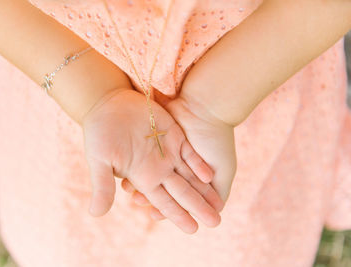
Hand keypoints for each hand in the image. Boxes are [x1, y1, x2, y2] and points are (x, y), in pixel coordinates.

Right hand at [82, 88, 222, 232]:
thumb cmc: (99, 131)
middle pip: (182, 192)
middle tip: (216, 223)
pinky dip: (199, 164)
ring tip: (219, 205)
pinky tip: (210, 176)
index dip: (177, 215)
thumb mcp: (99, 160)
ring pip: (190, 175)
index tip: (193, 230)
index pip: (163, 201)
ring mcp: (167, 151)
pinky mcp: (174, 134)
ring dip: (204, 190)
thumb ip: (102, 186)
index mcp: (141, 176)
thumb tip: (96, 214)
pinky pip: (190, 153)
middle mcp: (157, 167)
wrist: (108, 102)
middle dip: (198, 207)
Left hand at [121, 94, 236, 219]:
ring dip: (138, 182)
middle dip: (148, 197)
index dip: (166, 209)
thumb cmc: (218, 140)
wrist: (206, 107)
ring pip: (150, 173)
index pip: (177, 199)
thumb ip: (221, 194)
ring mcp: (167, 154)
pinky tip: (125, 172)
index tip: (153, 215)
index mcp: (194, 177)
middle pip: (160, 188)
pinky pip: (143, 157)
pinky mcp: (158, 141)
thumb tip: (216, 215)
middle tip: (136, 202)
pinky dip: (135, 165)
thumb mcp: (225, 171)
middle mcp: (178, 167)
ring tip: (127, 189)